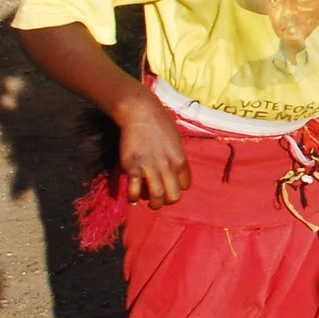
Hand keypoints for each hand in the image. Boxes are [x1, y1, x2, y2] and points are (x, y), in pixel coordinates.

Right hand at [114, 87, 191, 205]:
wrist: (141, 113)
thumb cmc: (160, 124)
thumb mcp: (176, 141)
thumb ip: (176, 157)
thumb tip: (175, 171)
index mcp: (180, 159)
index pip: (185, 185)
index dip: (178, 188)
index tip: (170, 185)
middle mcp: (167, 166)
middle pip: (173, 196)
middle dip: (167, 201)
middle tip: (160, 199)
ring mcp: (150, 168)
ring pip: (156, 197)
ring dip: (153, 204)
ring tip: (148, 202)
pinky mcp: (133, 168)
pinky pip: (134, 191)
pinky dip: (134, 198)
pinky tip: (133, 196)